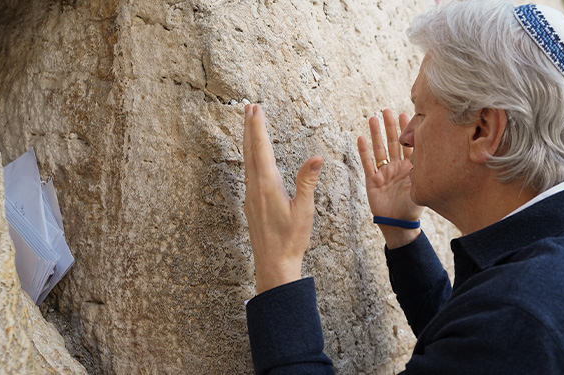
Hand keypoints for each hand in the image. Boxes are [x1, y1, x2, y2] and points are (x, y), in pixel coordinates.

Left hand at [243, 104, 322, 293]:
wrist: (273, 265)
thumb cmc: (290, 239)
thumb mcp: (304, 209)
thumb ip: (307, 181)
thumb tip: (317, 157)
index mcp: (267, 185)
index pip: (262, 148)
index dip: (258, 127)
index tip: (256, 109)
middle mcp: (255, 187)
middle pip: (249, 150)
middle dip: (249, 128)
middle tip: (248, 108)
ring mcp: (250, 196)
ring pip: (247, 161)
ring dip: (248, 141)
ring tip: (249, 126)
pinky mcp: (251, 204)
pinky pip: (249, 173)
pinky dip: (250, 157)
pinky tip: (254, 158)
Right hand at [358, 109, 422, 247]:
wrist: (398, 224)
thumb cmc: (412, 209)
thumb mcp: (419, 187)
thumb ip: (420, 170)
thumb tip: (424, 150)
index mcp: (411, 168)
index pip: (410, 144)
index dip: (407, 130)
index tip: (406, 114)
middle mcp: (397, 168)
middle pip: (393, 142)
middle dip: (390, 126)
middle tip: (387, 110)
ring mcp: (384, 173)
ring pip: (379, 149)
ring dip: (376, 134)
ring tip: (373, 118)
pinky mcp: (373, 180)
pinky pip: (367, 163)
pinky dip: (364, 151)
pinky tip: (361, 138)